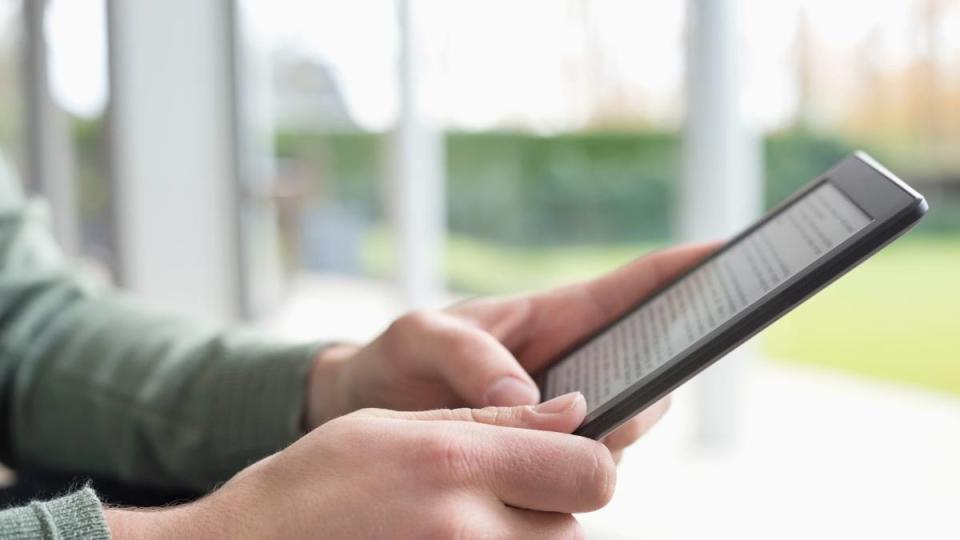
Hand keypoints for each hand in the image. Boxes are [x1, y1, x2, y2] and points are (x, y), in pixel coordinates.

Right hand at [107, 393, 611, 538]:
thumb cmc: (308, 488)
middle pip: (577, 526)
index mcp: (455, 467)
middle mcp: (468, 534)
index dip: (581, 462)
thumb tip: (572, 410)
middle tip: (492, 502)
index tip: (555, 459)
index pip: (591, 471)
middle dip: (549, 510)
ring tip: (457, 528)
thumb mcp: (390, 428)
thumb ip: (489, 422)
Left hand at [306, 243, 715, 457]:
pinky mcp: (545, 454)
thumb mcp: (419, 336)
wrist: (360, 413)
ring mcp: (564, 413)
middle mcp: (572, 365)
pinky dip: (581, 466)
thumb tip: (533, 399)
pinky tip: (551, 470)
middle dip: (668, 365)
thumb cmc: (395, 360)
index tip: (735, 252)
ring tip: (576, 429)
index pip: (635, 288)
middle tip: (650, 379)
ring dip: (620, 427)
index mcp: (554, 317)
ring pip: (626, 421)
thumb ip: (470, 353)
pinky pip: (584, 461)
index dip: (689, 269)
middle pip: (652, 362)